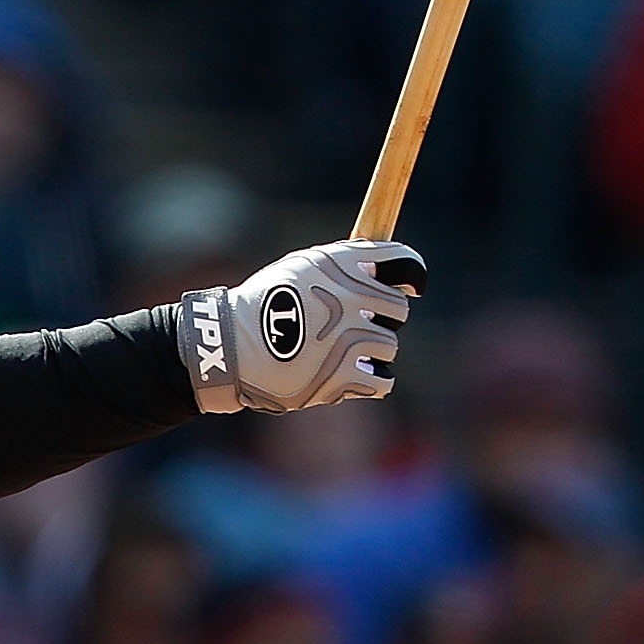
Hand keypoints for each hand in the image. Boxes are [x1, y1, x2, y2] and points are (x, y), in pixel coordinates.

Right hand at [181, 240, 424, 412]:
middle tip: (360, 322)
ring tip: (340, 350)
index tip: (411, 285)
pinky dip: (371, 379)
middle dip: (384, 315)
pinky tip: (352, 373)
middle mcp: (349, 299)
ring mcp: (348, 339)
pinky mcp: (342, 376)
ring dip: (372, 349)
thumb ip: (345, 263)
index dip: (412, 273)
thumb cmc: (266, 302)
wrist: (231, 345)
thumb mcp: (302, 267)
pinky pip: (382, 380)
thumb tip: (385, 269)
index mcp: (341, 265)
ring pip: (388, 345)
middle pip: (399, 308)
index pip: (403, 263)